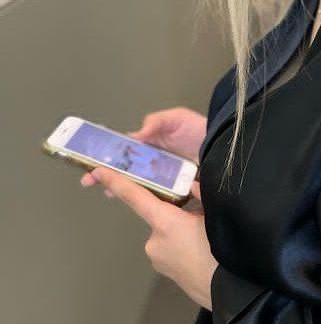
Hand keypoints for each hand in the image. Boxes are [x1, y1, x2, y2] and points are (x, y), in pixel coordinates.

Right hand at [81, 108, 205, 195]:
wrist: (225, 144)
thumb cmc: (199, 129)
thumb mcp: (177, 118)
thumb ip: (157, 122)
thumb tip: (136, 135)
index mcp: (151, 145)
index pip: (124, 152)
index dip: (108, 159)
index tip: (92, 167)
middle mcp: (154, 162)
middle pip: (127, 171)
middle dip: (109, 176)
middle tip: (92, 183)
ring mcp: (164, 177)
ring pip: (140, 185)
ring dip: (124, 189)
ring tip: (110, 193)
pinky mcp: (177, 189)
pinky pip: (160, 196)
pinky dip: (149, 201)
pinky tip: (142, 205)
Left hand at [84, 166, 216, 309]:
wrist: (227, 291)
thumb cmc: (221, 250)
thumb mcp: (215, 215)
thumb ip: (202, 195)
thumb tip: (193, 185)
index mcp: (165, 222)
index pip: (135, 197)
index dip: (116, 181)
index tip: (98, 171)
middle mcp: (154, 240)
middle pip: (158, 214)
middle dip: (177, 211)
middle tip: (201, 217)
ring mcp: (157, 258)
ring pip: (167, 232)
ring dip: (181, 230)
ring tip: (205, 238)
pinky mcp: (164, 271)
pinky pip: (170, 247)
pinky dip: (182, 243)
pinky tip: (201, 250)